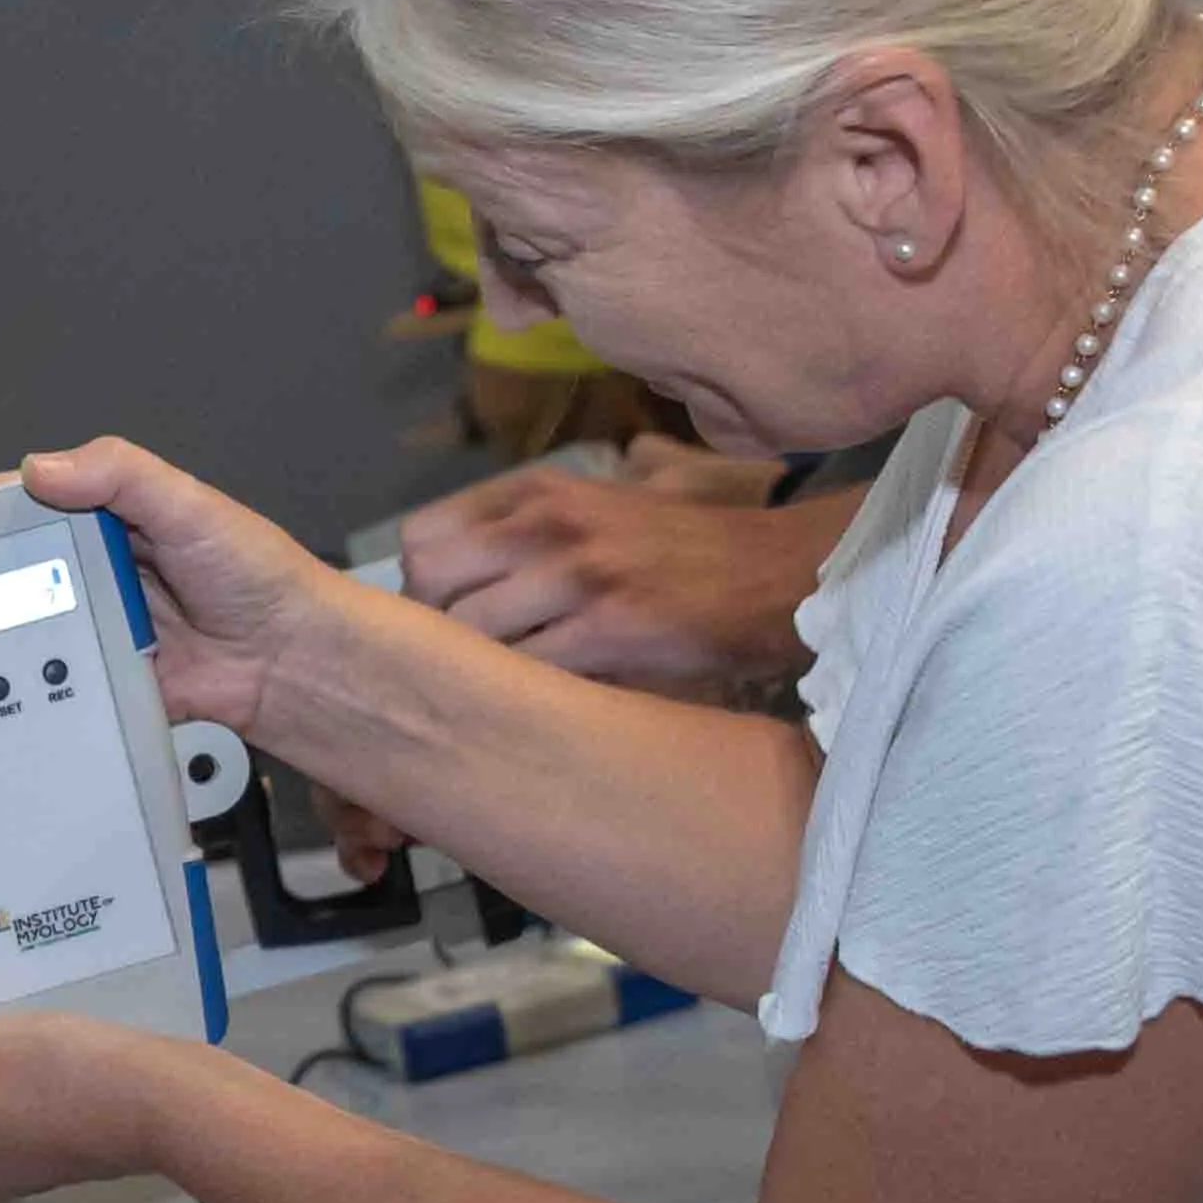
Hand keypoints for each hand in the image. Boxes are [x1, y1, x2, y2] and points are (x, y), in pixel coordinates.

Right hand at [10, 437, 361, 741]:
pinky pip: (46, 681)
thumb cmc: (260, 577)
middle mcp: (85, 566)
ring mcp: (87, 622)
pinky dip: (19, 684)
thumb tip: (43, 468)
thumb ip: (121, 476)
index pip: (7, 502)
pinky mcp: (96, 674)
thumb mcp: (190, 505)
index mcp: (99, 513)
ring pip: (10, 624)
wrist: (290, 661)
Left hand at [392, 464, 845, 698]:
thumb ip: (527, 535)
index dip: (420, 590)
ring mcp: (578, 574)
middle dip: (433, 636)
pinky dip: (526, 700)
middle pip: (428, 585)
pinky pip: (528, 675)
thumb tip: (450, 587)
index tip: (446, 623)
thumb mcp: (599, 511)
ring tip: (502, 697)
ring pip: (469, 636)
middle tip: (464, 671)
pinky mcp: (611, 629)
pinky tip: (547, 710)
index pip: (422, 537)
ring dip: (476, 676)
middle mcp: (547, 523)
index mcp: (538, 492)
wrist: (782, 571)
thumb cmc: (685, 551)